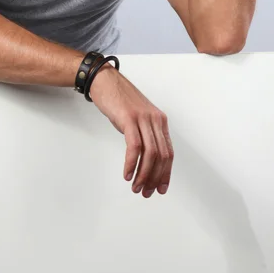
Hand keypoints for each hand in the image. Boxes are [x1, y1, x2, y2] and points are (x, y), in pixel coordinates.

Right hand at [89, 63, 173, 197]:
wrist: (105, 81)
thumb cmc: (119, 100)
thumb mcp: (137, 118)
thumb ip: (144, 134)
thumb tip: (146, 158)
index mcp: (159, 121)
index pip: (168, 152)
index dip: (165, 173)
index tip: (160, 188)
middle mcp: (155, 119)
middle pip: (161, 156)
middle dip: (155, 178)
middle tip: (146, 192)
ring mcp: (143, 118)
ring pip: (150, 153)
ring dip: (144, 174)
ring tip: (136, 187)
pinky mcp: (129, 118)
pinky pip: (135, 146)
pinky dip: (132, 163)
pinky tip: (127, 174)